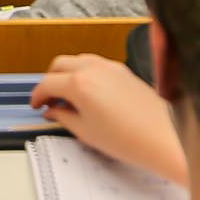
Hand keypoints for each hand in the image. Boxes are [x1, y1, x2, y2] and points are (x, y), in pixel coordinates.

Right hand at [29, 54, 186, 186]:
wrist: (163, 138)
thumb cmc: (129, 139)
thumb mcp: (86, 132)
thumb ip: (63, 117)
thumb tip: (53, 111)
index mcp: (79, 84)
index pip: (47, 83)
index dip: (37, 96)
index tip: (36, 105)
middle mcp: (93, 68)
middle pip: (60, 65)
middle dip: (50, 80)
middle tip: (49, 100)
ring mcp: (111, 66)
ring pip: (78, 60)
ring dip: (68, 74)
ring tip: (69, 96)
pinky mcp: (124, 70)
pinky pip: (97, 64)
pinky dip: (86, 73)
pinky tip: (90, 93)